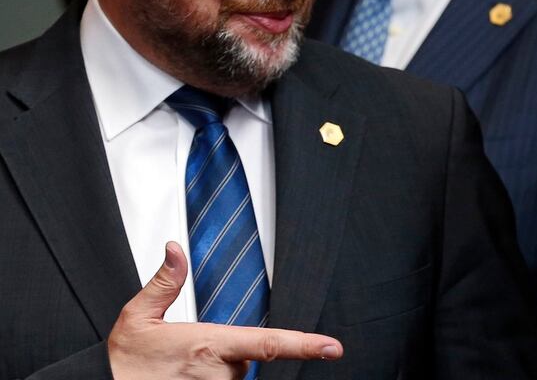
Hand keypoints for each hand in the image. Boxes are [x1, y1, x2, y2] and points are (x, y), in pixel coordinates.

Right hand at [108, 242, 341, 379]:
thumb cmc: (122, 362)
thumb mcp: (138, 316)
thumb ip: (164, 283)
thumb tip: (174, 250)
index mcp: (209, 345)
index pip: (268, 343)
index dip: (305, 345)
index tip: (333, 348)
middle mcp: (217, 374)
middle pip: (245, 364)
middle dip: (226, 358)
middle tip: (188, 357)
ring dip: (215, 376)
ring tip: (180, 373)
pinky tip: (184, 379)